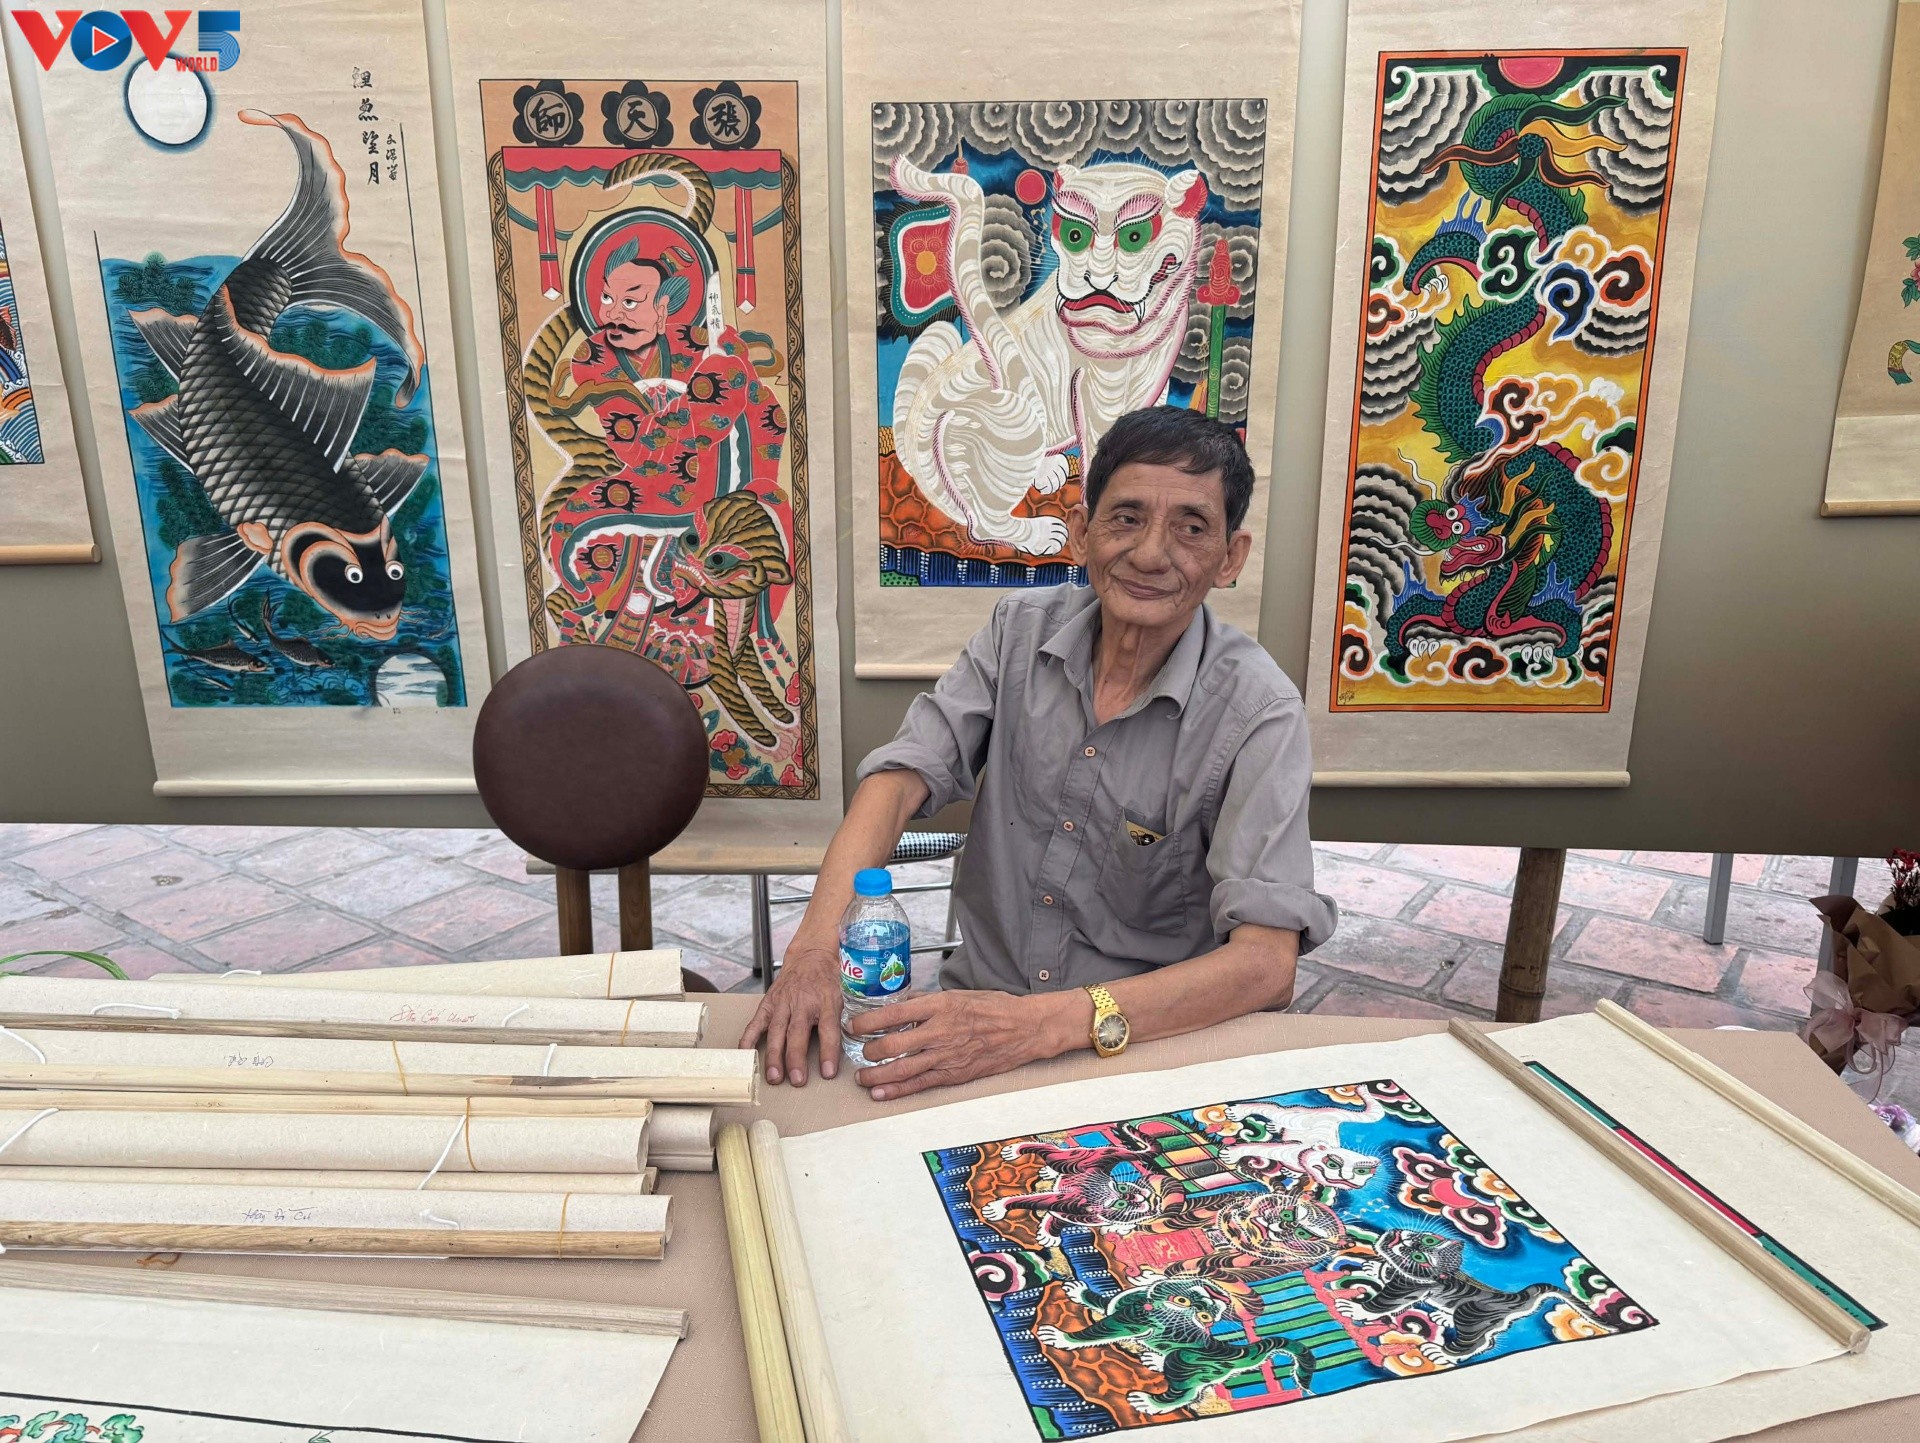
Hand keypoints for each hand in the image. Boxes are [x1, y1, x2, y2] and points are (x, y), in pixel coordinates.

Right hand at [738, 939, 843, 1085]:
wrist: (812, 955)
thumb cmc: (830, 979)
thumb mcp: (846, 994)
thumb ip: (848, 1018)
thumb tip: (858, 1043)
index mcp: (827, 1000)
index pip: (828, 1029)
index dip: (828, 1052)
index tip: (828, 1073)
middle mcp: (803, 1002)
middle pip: (798, 1033)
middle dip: (796, 1059)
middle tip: (797, 1080)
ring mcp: (783, 1002)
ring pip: (777, 1031)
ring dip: (774, 1055)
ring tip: (774, 1077)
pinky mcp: (769, 1003)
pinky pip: (756, 1022)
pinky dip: (749, 1038)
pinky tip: (746, 1054)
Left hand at [850, 989, 1060, 1100]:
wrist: (1025, 1029)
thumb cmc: (994, 1008)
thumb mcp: (959, 993)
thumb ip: (928, 1000)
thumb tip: (902, 1002)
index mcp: (939, 1005)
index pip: (893, 1013)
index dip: (867, 1021)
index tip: (855, 1025)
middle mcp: (940, 1030)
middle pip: (891, 1044)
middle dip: (868, 1050)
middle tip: (859, 1050)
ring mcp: (946, 1055)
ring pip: (901, 1068)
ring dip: (875, 1074)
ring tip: (861, 1077)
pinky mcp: (954, 1074)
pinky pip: (920, 1084)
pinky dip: (896, 1090)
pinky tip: (879, 1093)